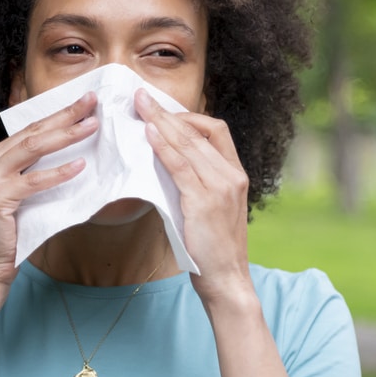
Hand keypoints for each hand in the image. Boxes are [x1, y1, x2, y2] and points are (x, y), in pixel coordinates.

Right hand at [0, 92, 98, 296]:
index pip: (29, 130)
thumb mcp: (21, 196)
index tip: (84, 102)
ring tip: (92, 126)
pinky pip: (33, 181)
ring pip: (33, 148)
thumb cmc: (9, 234)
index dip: (58, 115)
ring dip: (66, 135)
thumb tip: (74, 154)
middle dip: (65, 115)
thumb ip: (35, 174)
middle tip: (92, 101)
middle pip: (32, 132)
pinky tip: (80, 165)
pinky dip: (58, 172)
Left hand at [135, 89, 251, 302]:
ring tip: (139, 108)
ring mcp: (221, 187)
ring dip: (161, 123)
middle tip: (141, 97)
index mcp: (236, 174)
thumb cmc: (212, 248)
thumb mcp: (210, 208)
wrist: (226, 279)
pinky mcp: (204, 201)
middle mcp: (232, 176)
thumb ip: (195, 183)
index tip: (163, 112)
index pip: (216, 130)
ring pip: (188, 144)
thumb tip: (163, 161)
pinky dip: (164, 147)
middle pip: (199, 131)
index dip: (189, 116)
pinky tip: (149, 135)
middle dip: (167, 112)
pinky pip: (180, 166)